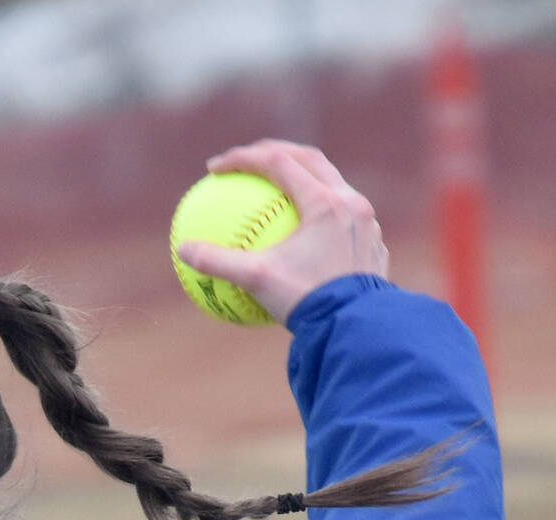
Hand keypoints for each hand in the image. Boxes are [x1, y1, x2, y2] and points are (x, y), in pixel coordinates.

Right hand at [174, 140, 389, 324]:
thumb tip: (182, 250)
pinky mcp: (374, 245)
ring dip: (305, 178)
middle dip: (276, 152)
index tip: (216, 169)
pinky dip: (322, 214)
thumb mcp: (256, 280)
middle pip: (310, 160)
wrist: (356, 330)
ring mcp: (367, 223)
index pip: (277, 162)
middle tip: (248, 161)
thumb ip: (218, 261)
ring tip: (280, 188)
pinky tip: (306, 232)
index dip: (242, 159)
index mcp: (324, 202)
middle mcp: (351, 203)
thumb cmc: (307, 301)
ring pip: (334, 185)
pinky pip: (345, 218)